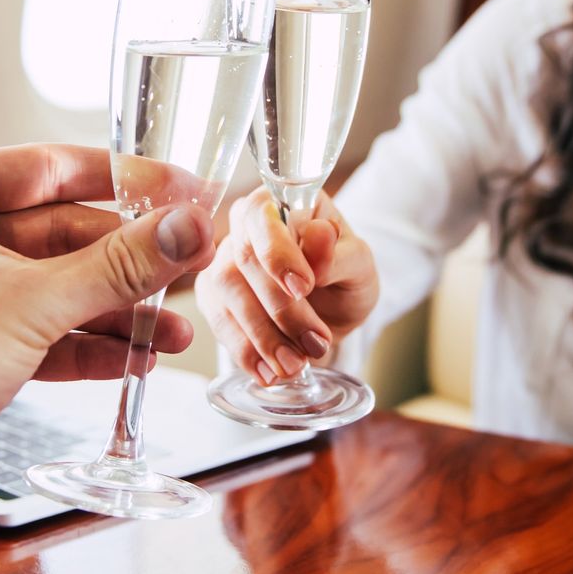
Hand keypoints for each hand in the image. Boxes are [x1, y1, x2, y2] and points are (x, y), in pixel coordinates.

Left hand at [0, 145, 215, 573]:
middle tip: (189, 266)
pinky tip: (135, 359)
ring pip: (59, 286)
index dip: (125, 179)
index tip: (183, 190)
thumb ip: (117, 266)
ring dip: (117, 309)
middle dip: (130, 259)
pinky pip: (44, 331)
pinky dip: (88, 344)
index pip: (52, 167)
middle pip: (64, 232)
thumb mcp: (29, 306)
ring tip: (173, 331)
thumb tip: (184, 229)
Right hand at [195, 187, 377, 383]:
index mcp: (282, 201)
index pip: (264, 215)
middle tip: (315, 343)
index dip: (277, 251)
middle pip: (244, 260)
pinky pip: (219, 323)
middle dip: (280, 309)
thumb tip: (318, 235)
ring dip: (262, 336)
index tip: (303, 286)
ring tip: (295, 364)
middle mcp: (245, 225)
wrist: (332, 309)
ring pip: (227, 293)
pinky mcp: (213, 296)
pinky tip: (268, 372)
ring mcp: (223, 259)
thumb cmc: (344, 274)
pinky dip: (244, 351)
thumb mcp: (359, 264)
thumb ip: (340, 253)